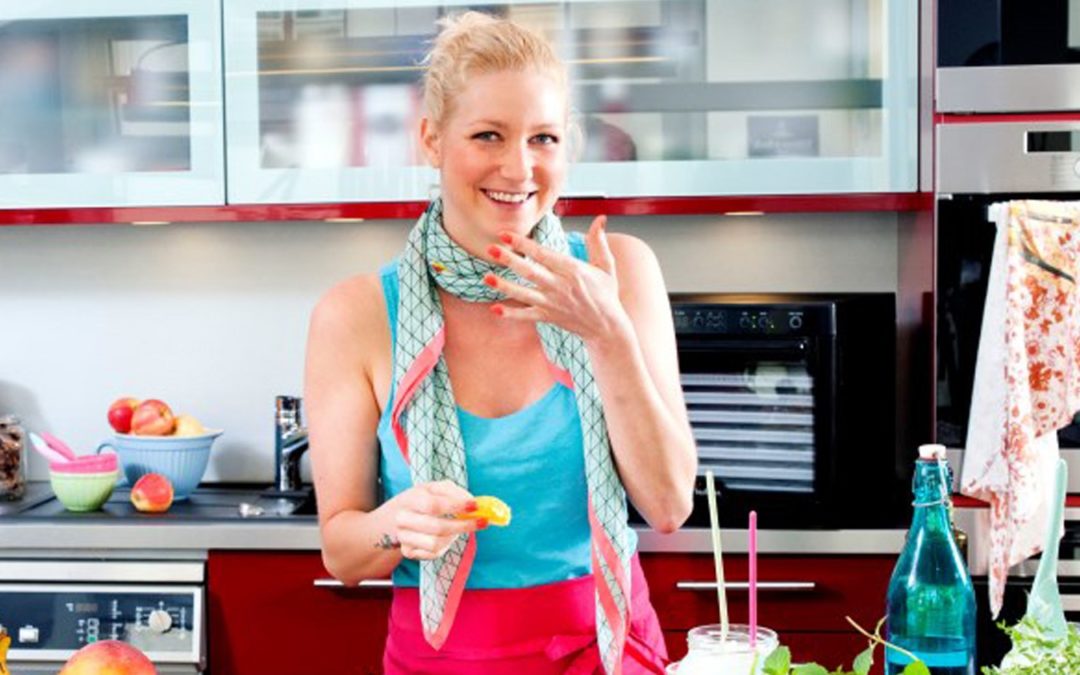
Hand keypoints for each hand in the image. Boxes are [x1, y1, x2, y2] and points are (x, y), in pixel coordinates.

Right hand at [391, 480, 483, 559]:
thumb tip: (473, 503)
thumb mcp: (435, 488)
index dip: (456, 506)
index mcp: (410, 499)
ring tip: (458, 528)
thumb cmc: (422, 499)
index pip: (433, 505)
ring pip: (436, 544)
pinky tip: (446, 537)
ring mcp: (404, 537)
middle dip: (463, 526)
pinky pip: (433, 554)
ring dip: (453, 537)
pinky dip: (445, 546)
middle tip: (482, 522)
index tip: (475, 506)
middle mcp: (403, 519)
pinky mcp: (408, 552)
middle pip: (436, 527)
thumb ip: (454, 492)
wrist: (397, 515)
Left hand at [485, 215, 631, 344]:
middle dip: (510, 260)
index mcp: (572, 270)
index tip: (506, 234)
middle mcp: (560, 286)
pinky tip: (494, 309)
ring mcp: (552, 303)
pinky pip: (526, 316)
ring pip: (524, 293)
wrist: (607, 328)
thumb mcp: (607, 266)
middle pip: (530, 271)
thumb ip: (598, 242)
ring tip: (486, 278)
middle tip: (491, 248)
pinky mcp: (548, 317)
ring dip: (505, 286)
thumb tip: (600, 218)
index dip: (524, 244)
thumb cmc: (606, 295)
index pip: (544, 254)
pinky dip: (511, 314)